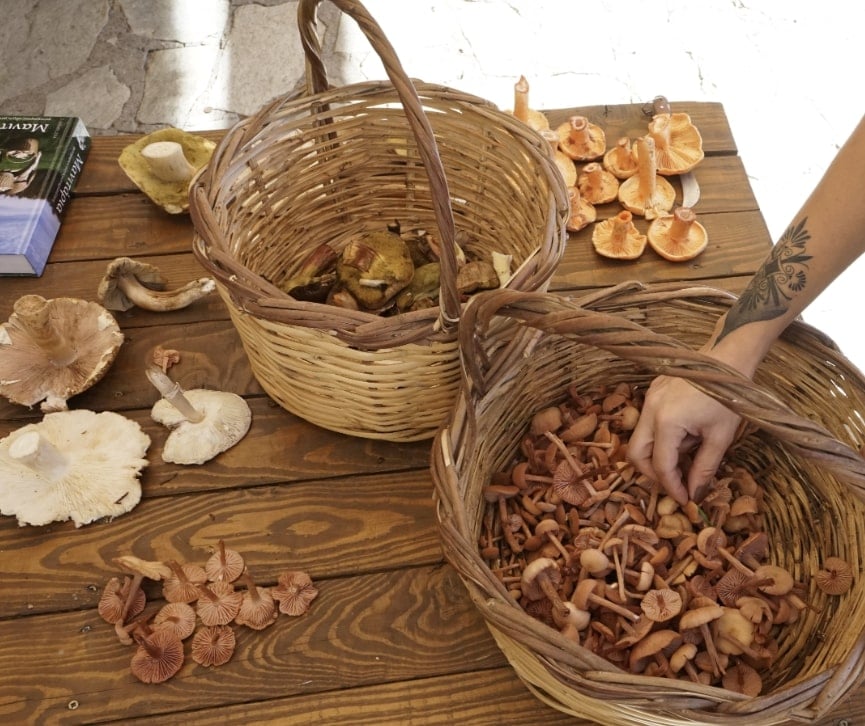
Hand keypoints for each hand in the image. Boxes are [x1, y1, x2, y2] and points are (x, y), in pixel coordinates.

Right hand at [627, 375, 741, 504]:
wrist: (730, 357)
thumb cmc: (729, 398)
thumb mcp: (720, 437)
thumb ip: (704, 469)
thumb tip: (695, 495)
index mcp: (667, 422)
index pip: (660, 465)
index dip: (672, 487)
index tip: (685, 499)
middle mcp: (649, 409)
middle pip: (636, 453)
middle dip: (653, 473)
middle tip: (676, 483)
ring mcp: (648, 398)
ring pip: (640, 438)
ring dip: (658, 454)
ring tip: (685, 457)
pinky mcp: (652, 391)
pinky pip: (648, 421)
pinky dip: (661, 436)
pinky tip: (685, 436)